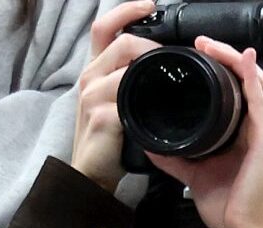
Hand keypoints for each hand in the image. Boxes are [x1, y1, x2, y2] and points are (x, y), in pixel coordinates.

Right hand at [69, 0, 160, 192]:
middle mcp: (89, 77)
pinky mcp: (102, 116)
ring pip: (125, 64)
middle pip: (120, 42)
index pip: (104, 27)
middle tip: (172, 57)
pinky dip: (148, 95)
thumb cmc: (109, 141)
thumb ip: (132, 82)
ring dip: (152, 66)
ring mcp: (92, 96)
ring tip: (171, 78)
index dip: (126, 11)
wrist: (92, 175)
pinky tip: (161, 102)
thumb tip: (162, 65)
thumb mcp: (118, 103)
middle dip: (150, 44)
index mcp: (94, 71)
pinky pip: (127, 95)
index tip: (150, 4)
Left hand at [146, 38, 262, 227]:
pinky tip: (243, 61)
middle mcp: (258, 129)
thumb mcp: (193, 173)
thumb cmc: (227, 206)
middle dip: (228, 57)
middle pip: (250, 80)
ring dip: (236, 60)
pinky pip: (260, 103)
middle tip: (203, 43)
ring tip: (214, 46)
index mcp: (244, 134)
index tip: (199, 55)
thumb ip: (176, 157)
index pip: (239, 91)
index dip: (224, 69)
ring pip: (257, 83)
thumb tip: (152, 143)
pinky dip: (251, 79)